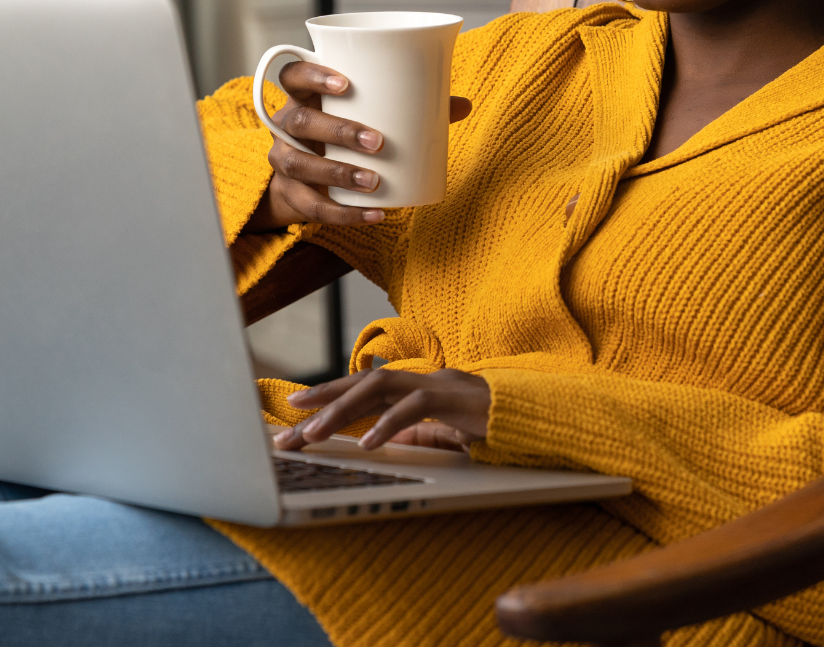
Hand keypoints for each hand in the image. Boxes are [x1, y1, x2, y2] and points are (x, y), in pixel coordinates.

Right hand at [243, 62, 471, 231]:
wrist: (305, 179)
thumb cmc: (343, 132)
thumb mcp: (368, 115)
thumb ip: (411, 107)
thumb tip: (462, 105)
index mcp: (304, 96)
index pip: (293, 75)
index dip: (314, 75)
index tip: (345, 83)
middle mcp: (287, 125)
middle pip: (301, 121)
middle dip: (338, 130)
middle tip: (377, 141)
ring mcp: (283, 159)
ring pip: (299, 164)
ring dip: (338, 173)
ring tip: (374, 181)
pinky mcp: (290, 194)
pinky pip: (312, 206)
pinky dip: (344, 213)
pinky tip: (374, 214)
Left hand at [275, 368, 489, 452]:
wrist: (533, 416)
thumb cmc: (490, 423)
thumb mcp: (444, 433)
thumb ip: (415, 433)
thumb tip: (382, 440)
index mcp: (415, 387)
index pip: (363, 389)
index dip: (329, 396)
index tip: (295, 411)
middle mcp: (419, 379)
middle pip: (361, 384)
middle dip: (322, 402)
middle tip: (289, 423)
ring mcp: (435, 384)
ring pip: (378, 388)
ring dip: (342, 410)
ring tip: (314, 433)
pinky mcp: (453, 397)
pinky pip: (414, 408)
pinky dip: (388, 425)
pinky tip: (368, 445)